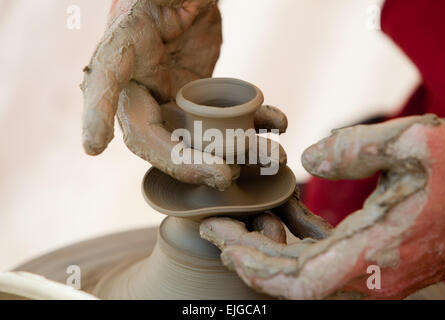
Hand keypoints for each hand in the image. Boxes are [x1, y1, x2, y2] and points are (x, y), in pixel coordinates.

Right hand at [81, 0, 286, 190]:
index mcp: (124, 49)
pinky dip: (251, 126)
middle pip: (153, 135)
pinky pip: (222, 123)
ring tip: (271, 152)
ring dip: (233, 152)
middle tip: (224, 176)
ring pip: (194, 139)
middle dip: (186, 162)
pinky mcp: (199, 103)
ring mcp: (171, 98)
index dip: (97, 113)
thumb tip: (159, 9)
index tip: (93, 146)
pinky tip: (276, 122)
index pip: (103, 81)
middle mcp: (141, 84)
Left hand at [200, 114, 444, 298]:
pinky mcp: (375, 266)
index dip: (254, 266)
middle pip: (292, 284)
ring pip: (304, 279)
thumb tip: (307, 161)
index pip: (297, 281)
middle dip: (248, 259)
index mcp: (376, 254)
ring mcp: (374, 277)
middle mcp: (371, 278)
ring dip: (266, 256)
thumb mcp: (415, 143)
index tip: (222, 240)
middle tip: (217, 230)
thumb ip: (358, 148)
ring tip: (235, 228)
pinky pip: (322, 267)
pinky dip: (292, 252)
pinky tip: (277, 227)